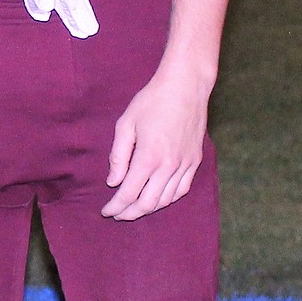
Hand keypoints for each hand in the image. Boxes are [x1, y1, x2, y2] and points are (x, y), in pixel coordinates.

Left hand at [102, 70, 207, 219]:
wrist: (186, 86)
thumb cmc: (152, 101)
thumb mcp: (126, 124)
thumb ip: (118, 156)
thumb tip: (113, 182)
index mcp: (149, 157)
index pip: (129, 193)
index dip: (116, 206)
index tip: (106, 211)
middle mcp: (169, 166)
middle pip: (147, 203)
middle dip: (130, 213)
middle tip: (118, 214)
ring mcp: (185, 164)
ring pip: (166, 200)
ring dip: (148, 208)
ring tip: (134, 209)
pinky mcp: (195, 161)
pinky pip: (182, 189)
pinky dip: (168, 199)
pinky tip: (158, 199)